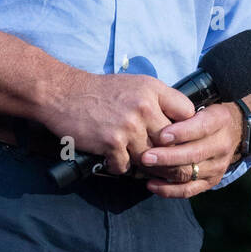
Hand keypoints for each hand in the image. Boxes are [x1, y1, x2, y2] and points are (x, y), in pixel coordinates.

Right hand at [42, 67, 195, 175]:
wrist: (62, 94)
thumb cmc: (99, 92)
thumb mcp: (134, 85)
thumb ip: (158, 101)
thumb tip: (179, 125)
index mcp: (153, 89)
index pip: (187, 113)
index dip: (185, 129)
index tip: (178, 138)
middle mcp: (144, 106)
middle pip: (171, 142)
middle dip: (167, 155)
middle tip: (162, 164)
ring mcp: (129, 125)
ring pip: (150, 158)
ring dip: (141, 163)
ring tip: (133, 159)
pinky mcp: (112, 142)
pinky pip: (126, 166)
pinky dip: (118, 166)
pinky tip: (111, 158)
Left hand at [135, 101, 245, 197]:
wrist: (230, 130)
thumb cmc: (203, 114)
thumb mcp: (198, 104)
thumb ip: (180, 109)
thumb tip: (155, 115)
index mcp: (220, 120)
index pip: (202, 127)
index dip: (182, 132)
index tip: (161, 135)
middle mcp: (222, 144)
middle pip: (194, 154)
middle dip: (167, 156)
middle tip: (145, 156)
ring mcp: (218, 165)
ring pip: (190, 173)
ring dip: (165, 172)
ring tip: (145, 167)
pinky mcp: (212, 181)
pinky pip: (189, 190)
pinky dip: (169, 190)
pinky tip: (151, 184)